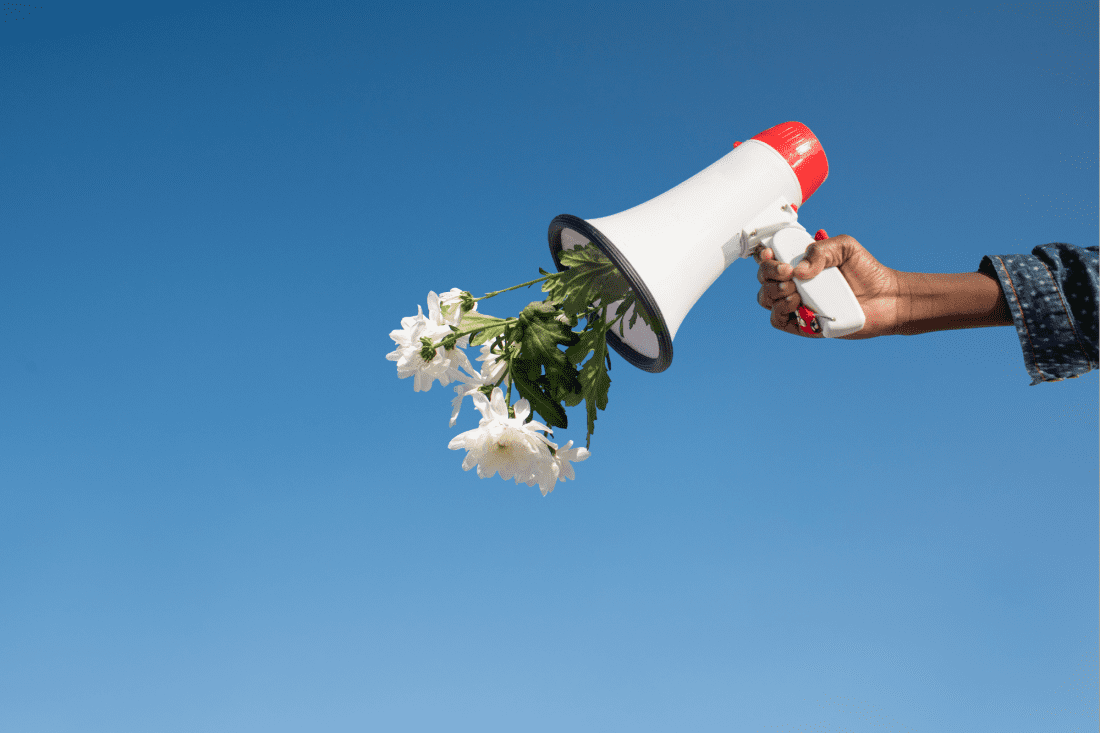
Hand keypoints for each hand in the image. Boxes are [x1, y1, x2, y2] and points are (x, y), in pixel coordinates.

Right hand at [754, 234, 903, 338]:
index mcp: (801, 263)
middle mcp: (795, 283)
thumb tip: (798, 270)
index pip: (770, 258)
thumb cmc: (867, 272)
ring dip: (774, 291)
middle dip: (769, 272)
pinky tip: (796, 303)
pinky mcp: (802, 324)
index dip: (763, 255)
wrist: (886, 298)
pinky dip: (780, 310)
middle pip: (763, 278)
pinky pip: (777, 320)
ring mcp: (797, 304)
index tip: (772, 253)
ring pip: (766, 298)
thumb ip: (820, 249)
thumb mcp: (845, 247)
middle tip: (788, 271)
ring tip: (795, 289)